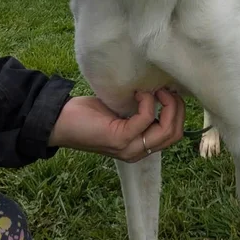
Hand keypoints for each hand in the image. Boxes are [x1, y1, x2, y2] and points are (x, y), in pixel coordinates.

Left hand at [48, 89, 185, 161]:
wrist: (60, 122)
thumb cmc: (88, 115)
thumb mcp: (121, 111)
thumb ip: (139, 109)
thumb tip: (161, 88)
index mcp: (139, 146)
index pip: (174, 135)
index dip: (179, 112)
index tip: (170, 91)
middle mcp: (137, 151)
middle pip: (175, 134)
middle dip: (178, 108)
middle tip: (167, 89)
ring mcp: (129, 148)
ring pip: (167, 130)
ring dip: (168, 104)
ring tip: (157, 90)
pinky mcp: (120, 138)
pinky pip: (146, 118)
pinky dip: (147, 101)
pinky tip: (138, 93)